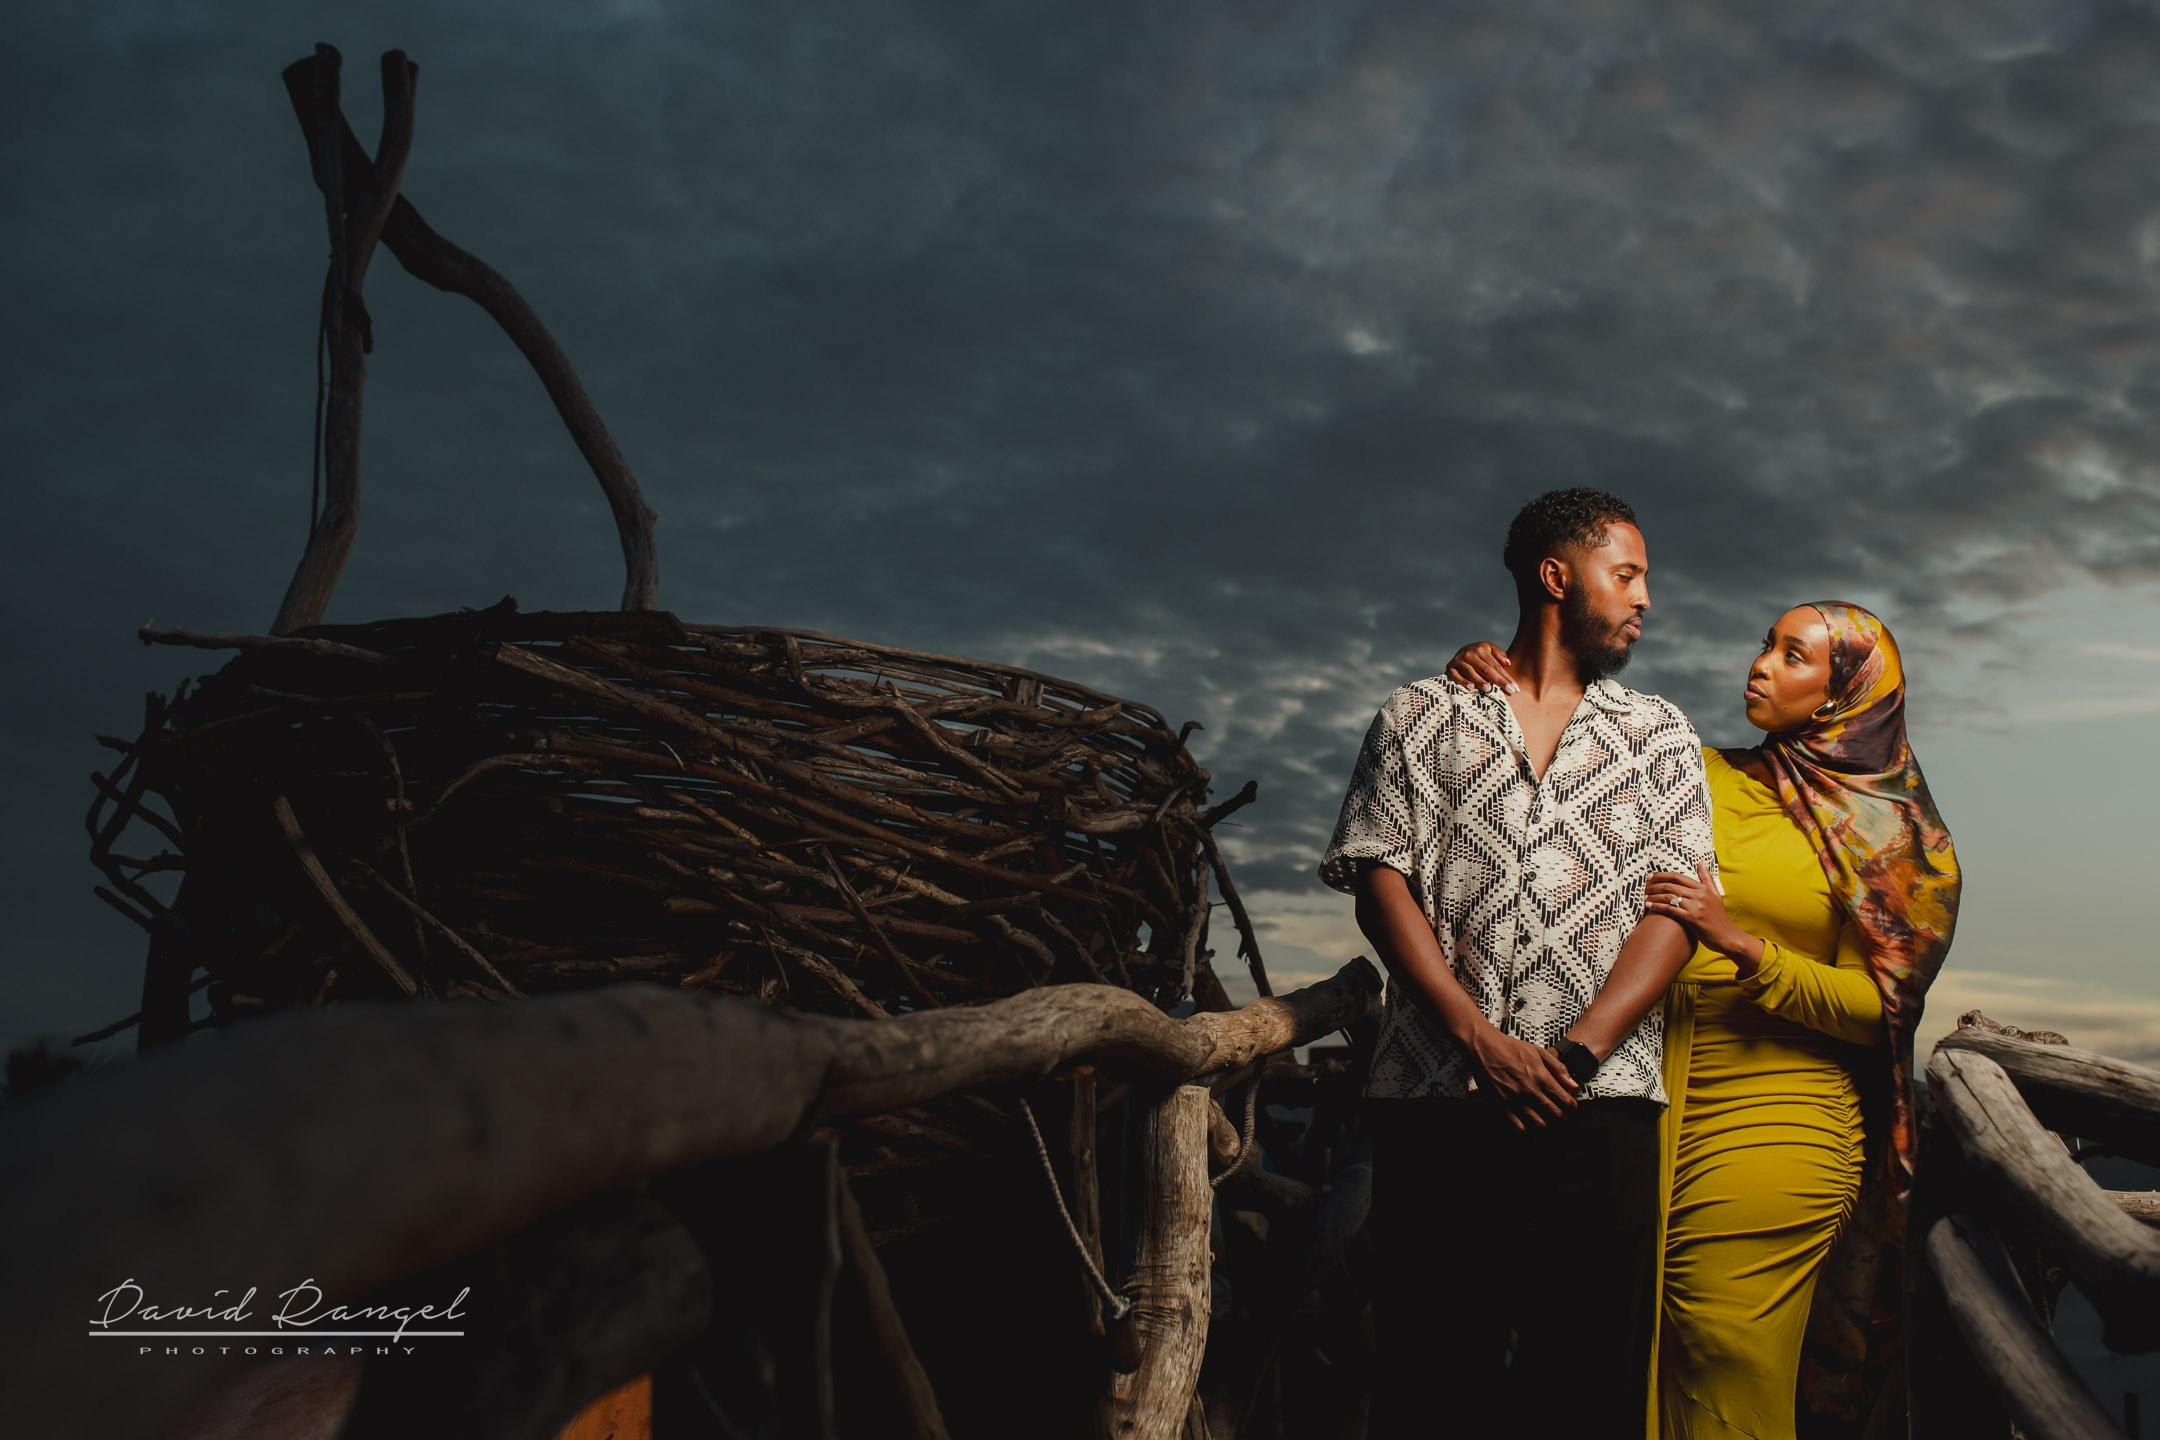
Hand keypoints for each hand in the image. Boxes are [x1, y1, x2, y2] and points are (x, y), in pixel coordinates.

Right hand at [1445, 641, 1515, 693]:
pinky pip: (1456, 676)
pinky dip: (1463, 681)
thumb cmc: (1479, 654)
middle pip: (1486, 669)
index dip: (1506, 677)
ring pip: (1471, 672)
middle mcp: (1469, 654)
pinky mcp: (1450, 668)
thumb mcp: (1489, 649)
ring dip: (1480, 681)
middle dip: (1498, 681)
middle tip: (1508, 691)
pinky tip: (1471, 687)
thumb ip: (1499, 654)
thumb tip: (1508, 663)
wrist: (1460, 652)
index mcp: (1481, 649)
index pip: (1496, 665)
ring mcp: (1458, 661)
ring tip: (1489, 689)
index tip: (1515, 688)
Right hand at [1465, 1024, 1578, 1129]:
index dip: (1571, 1106)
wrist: (1485, 1048)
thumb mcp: (1539, 1052)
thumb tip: (1574, 1085)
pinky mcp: (1502, 1106)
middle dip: (1562, 1116)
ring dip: (1546, 1124)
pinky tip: (1527, 1121)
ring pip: (1539, 1124)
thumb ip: (1558, 1069)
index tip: (1569, 1105)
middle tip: (1560, 1114)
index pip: (1566, 1101)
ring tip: (1546, 1120)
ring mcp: (1516, 1100)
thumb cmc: (1511, 1048)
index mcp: (1542, 1078)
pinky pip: (1519, 1126)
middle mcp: (1531, 1092)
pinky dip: (1526, 1127)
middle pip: (1556, 1115)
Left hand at [1645, 862, 1763, 975]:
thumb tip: (1700, 861)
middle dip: (1654, 885)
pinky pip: (1670, 909)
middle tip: (1644, 887)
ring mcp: (1696, 907)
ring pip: (1669, 896)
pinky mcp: (1692, 919)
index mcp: (1703, 888)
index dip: (1662, 875)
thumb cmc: (1719, 917)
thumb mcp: (1716, 895)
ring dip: (1654, 896)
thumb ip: (1707, 878)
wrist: (1727, 937)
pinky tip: (1649, 906)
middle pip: (1671, 885)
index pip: (1678, 877)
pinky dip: (1658, 906)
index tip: (1650, 877)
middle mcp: (1699, 895)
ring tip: (1644, 897)